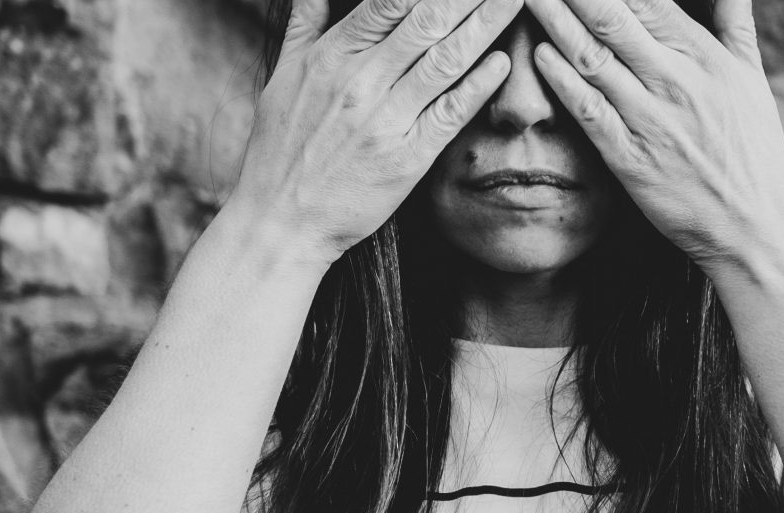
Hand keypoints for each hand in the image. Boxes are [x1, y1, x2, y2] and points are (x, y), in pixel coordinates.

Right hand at [226, 0, 520, 270]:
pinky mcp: (407, 158)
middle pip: (426, 21)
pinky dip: (478, 86)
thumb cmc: (280, 149)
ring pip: (445, 60)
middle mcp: (360, 82)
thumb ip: (305, 25)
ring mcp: (386, 120)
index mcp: (331, 57)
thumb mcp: (283, 76)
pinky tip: (503, 63)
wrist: (280, 219)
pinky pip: (450, 115)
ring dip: (485, 25)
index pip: (388, 1)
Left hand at [524, 0, 783, 274]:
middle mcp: (675, 82)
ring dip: (556, 22)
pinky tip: (539, 55)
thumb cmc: (753, 150)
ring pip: (594, 60)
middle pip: (613, 20)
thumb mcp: (752, 78)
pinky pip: (590, 113)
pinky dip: (563, 82)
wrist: (753, 225)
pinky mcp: (630, 158)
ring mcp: (650, 120)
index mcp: (704, 56)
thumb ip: (734, 23)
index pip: (649, 0)